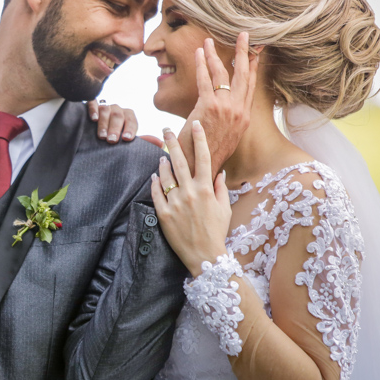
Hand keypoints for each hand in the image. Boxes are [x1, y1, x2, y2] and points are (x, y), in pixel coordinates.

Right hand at [87, 100, 162, 147]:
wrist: (93, 137)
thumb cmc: (113, 139)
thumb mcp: (127, 140)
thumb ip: (142, 141)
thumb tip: (161, 143)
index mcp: (127, 116)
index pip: (131, 120)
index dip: (130, 128)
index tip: (127, 139)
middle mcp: (116, 110)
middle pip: (118, 115)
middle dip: (115, 128)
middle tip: (112, 141)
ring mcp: (104, 107)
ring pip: (105, 110)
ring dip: (104, 123)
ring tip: (102, 136)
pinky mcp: (91, 106)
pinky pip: (93, 104)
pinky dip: (93, 110)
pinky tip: (93, 119)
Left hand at [151, 120, 230, 275]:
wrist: (204, 255)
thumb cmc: (216, 232)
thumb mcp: (224, 209)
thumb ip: (220, 188)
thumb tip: (219, 172)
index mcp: (206, 189)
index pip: (203, 158)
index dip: (199, 139)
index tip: (196, 125)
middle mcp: (190, 193)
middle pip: (179, 161)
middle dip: (172, 142)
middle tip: (166, 129)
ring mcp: (175, 203)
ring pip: (165, 175)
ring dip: (163, 163)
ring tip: (162, 156)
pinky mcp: (164, 214)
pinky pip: (156, 193)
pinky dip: (155, 183)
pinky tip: (154, 176)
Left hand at [175, 32, 259, 177]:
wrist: (201, 169)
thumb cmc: (208, 154)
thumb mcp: (226, 137)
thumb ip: (228, 121)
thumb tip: (224, 112)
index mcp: (244, 117)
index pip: (251, 86)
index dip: (253, 67)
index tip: (255, 52)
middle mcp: (239, 111)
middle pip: (243, 75)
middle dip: (243, 52)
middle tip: (243, 35)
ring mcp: (225, 108)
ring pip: (222, 75)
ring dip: (215, 55)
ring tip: (208, 41)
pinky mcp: (209, 108)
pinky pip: (205, 81)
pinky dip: (201, 65)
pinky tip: (198, 53)